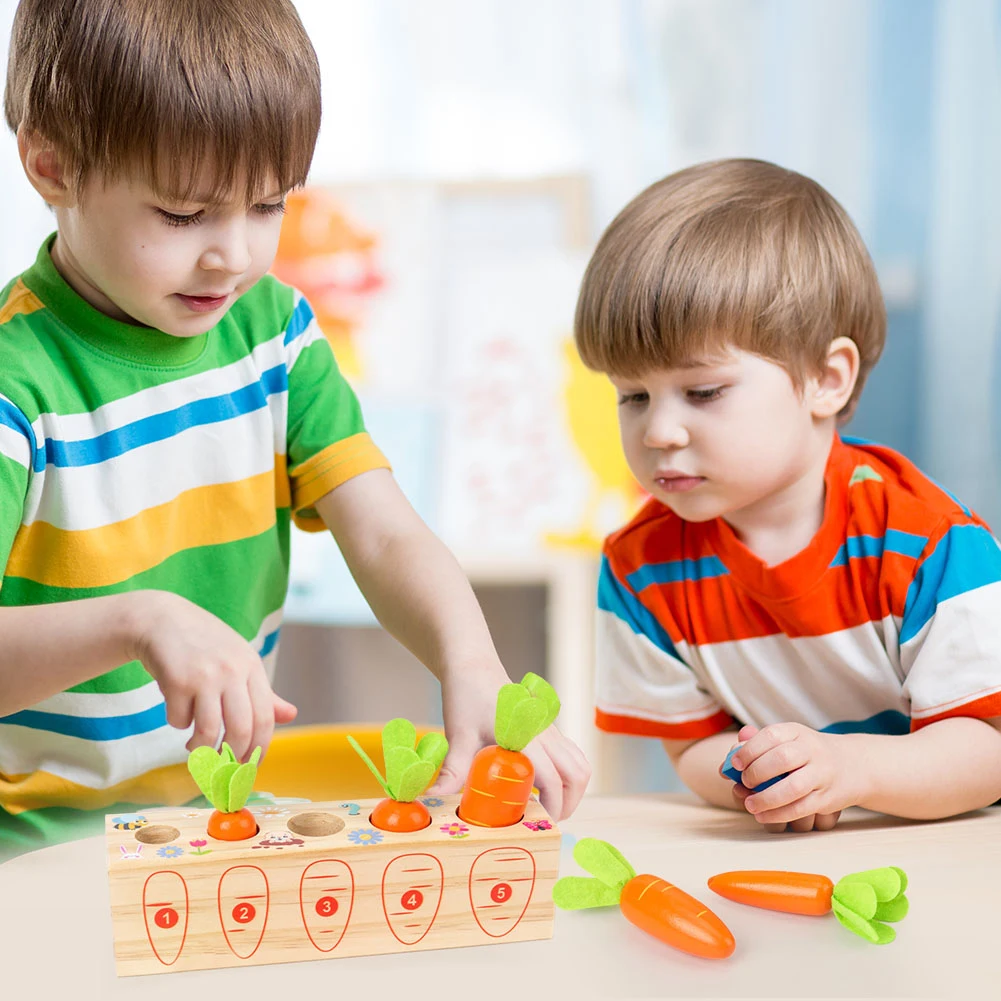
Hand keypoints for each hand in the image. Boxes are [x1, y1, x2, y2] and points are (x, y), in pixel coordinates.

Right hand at [129, 591, 296, 762]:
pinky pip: (179, 721)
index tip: (249, 767)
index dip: (259, 750)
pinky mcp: (176, 680)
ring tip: (194, 747)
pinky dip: (178, 725)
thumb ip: (264, 692)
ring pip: (208, 732)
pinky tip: (177, 712)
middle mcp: (232, 671)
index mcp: (252, 667)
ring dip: (200, 749)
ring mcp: (205, 675)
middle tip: (222, 768)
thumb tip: (291, 715)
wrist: (162, 619)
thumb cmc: (206, 644)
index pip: (265, 719)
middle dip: (231, 758)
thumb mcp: (240, 661)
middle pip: (240, 730)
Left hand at [427, 669, 590, 819]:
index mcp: (526, 737)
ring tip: (548, 806)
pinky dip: (567, 773)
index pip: (552, 779)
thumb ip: (453, 771)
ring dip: (572, 788)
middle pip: (578, 773)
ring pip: (579, 763)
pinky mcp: (548, 728)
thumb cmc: (467, 697)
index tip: (539, 824)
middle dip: (569, 802)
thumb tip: (435, 799)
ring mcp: (550, 729)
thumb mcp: (458, 736)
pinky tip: (541, 783)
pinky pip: (571, 754)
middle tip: (546, 820)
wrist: (473, 666)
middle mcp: (545, 733)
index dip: (552, 807)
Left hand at [727, 724, 860, 832]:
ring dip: (767, 798)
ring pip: (793, 787)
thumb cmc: (806, 754)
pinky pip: (801, 808)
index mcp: (796, 732)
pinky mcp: (827, 798)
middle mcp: (811, 750)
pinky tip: (763, 816)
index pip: (771, 736)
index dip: (749, 750)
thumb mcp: (786, 742)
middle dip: (757, 772)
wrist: (854, 765)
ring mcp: (822, 774)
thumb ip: (755, 748)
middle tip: (744, 782)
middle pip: (782, 759)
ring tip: (750, 804)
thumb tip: (725, 765)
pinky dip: (779, 814)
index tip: (735, 764)